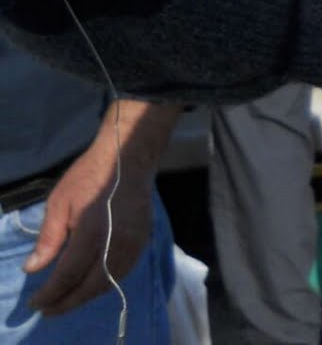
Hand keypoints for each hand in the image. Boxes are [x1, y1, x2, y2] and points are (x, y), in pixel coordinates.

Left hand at [24, 99, 178, 316]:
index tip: (34, 304)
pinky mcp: (143, 240)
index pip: (67, 275)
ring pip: (110, 282)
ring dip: (87, 296)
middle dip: (67, 302)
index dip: (49, 294)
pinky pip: (123, 271)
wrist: (128, 157)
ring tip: (67, 301)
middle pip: (90, 286)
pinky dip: (106, 284)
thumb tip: (33, 269)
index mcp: (91, 232)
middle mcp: (116, 242)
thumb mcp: (59, 203)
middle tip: (48, 310)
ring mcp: (133, 242)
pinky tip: (92, 284)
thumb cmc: (88, 176)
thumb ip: (48, 240)